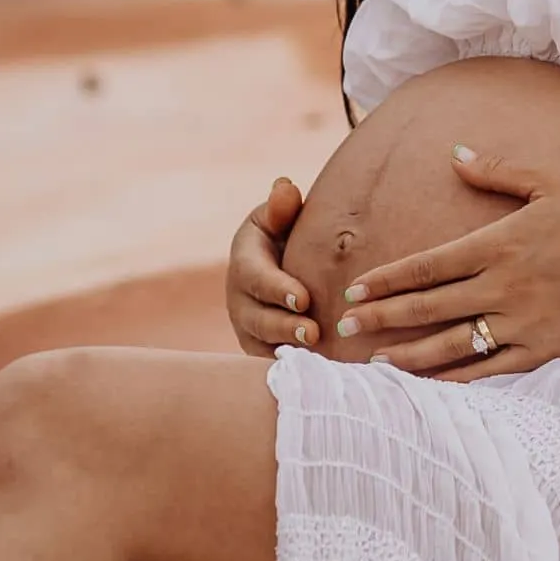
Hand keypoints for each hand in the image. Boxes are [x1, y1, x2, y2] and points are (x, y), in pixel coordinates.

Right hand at [227, 175, 318, 358]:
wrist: (288, 263)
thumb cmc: (289, 234)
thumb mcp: (282, 217)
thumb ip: (283, 208)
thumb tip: (285, 187)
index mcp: (245, 260)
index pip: (255, 277)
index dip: (276, 289)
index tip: (304, 299)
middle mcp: (240, 298)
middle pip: (256, 318)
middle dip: (283, 327)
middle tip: (312, 333)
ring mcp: (248, 327)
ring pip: (261, 345)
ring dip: (288, 350)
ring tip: (317, 352)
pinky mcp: (261, 349)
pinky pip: (271, 365)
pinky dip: (293, 369)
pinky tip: (319, 372)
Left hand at [332, 147, 559, 377]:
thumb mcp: (551, 178)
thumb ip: (497, 170)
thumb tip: (454, 154)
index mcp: (500, 242)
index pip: (428, 265)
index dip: (388, 279)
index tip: (356, 288)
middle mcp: (505, 286)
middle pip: (430, 307)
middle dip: (383, 317)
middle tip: (345, 326)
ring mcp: (526, 322)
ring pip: (455, 344)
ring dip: (411, 354)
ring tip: (377, 362)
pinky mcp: (549, 348)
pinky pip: (495, 370)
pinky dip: (460, 380)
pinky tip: (434, 386)